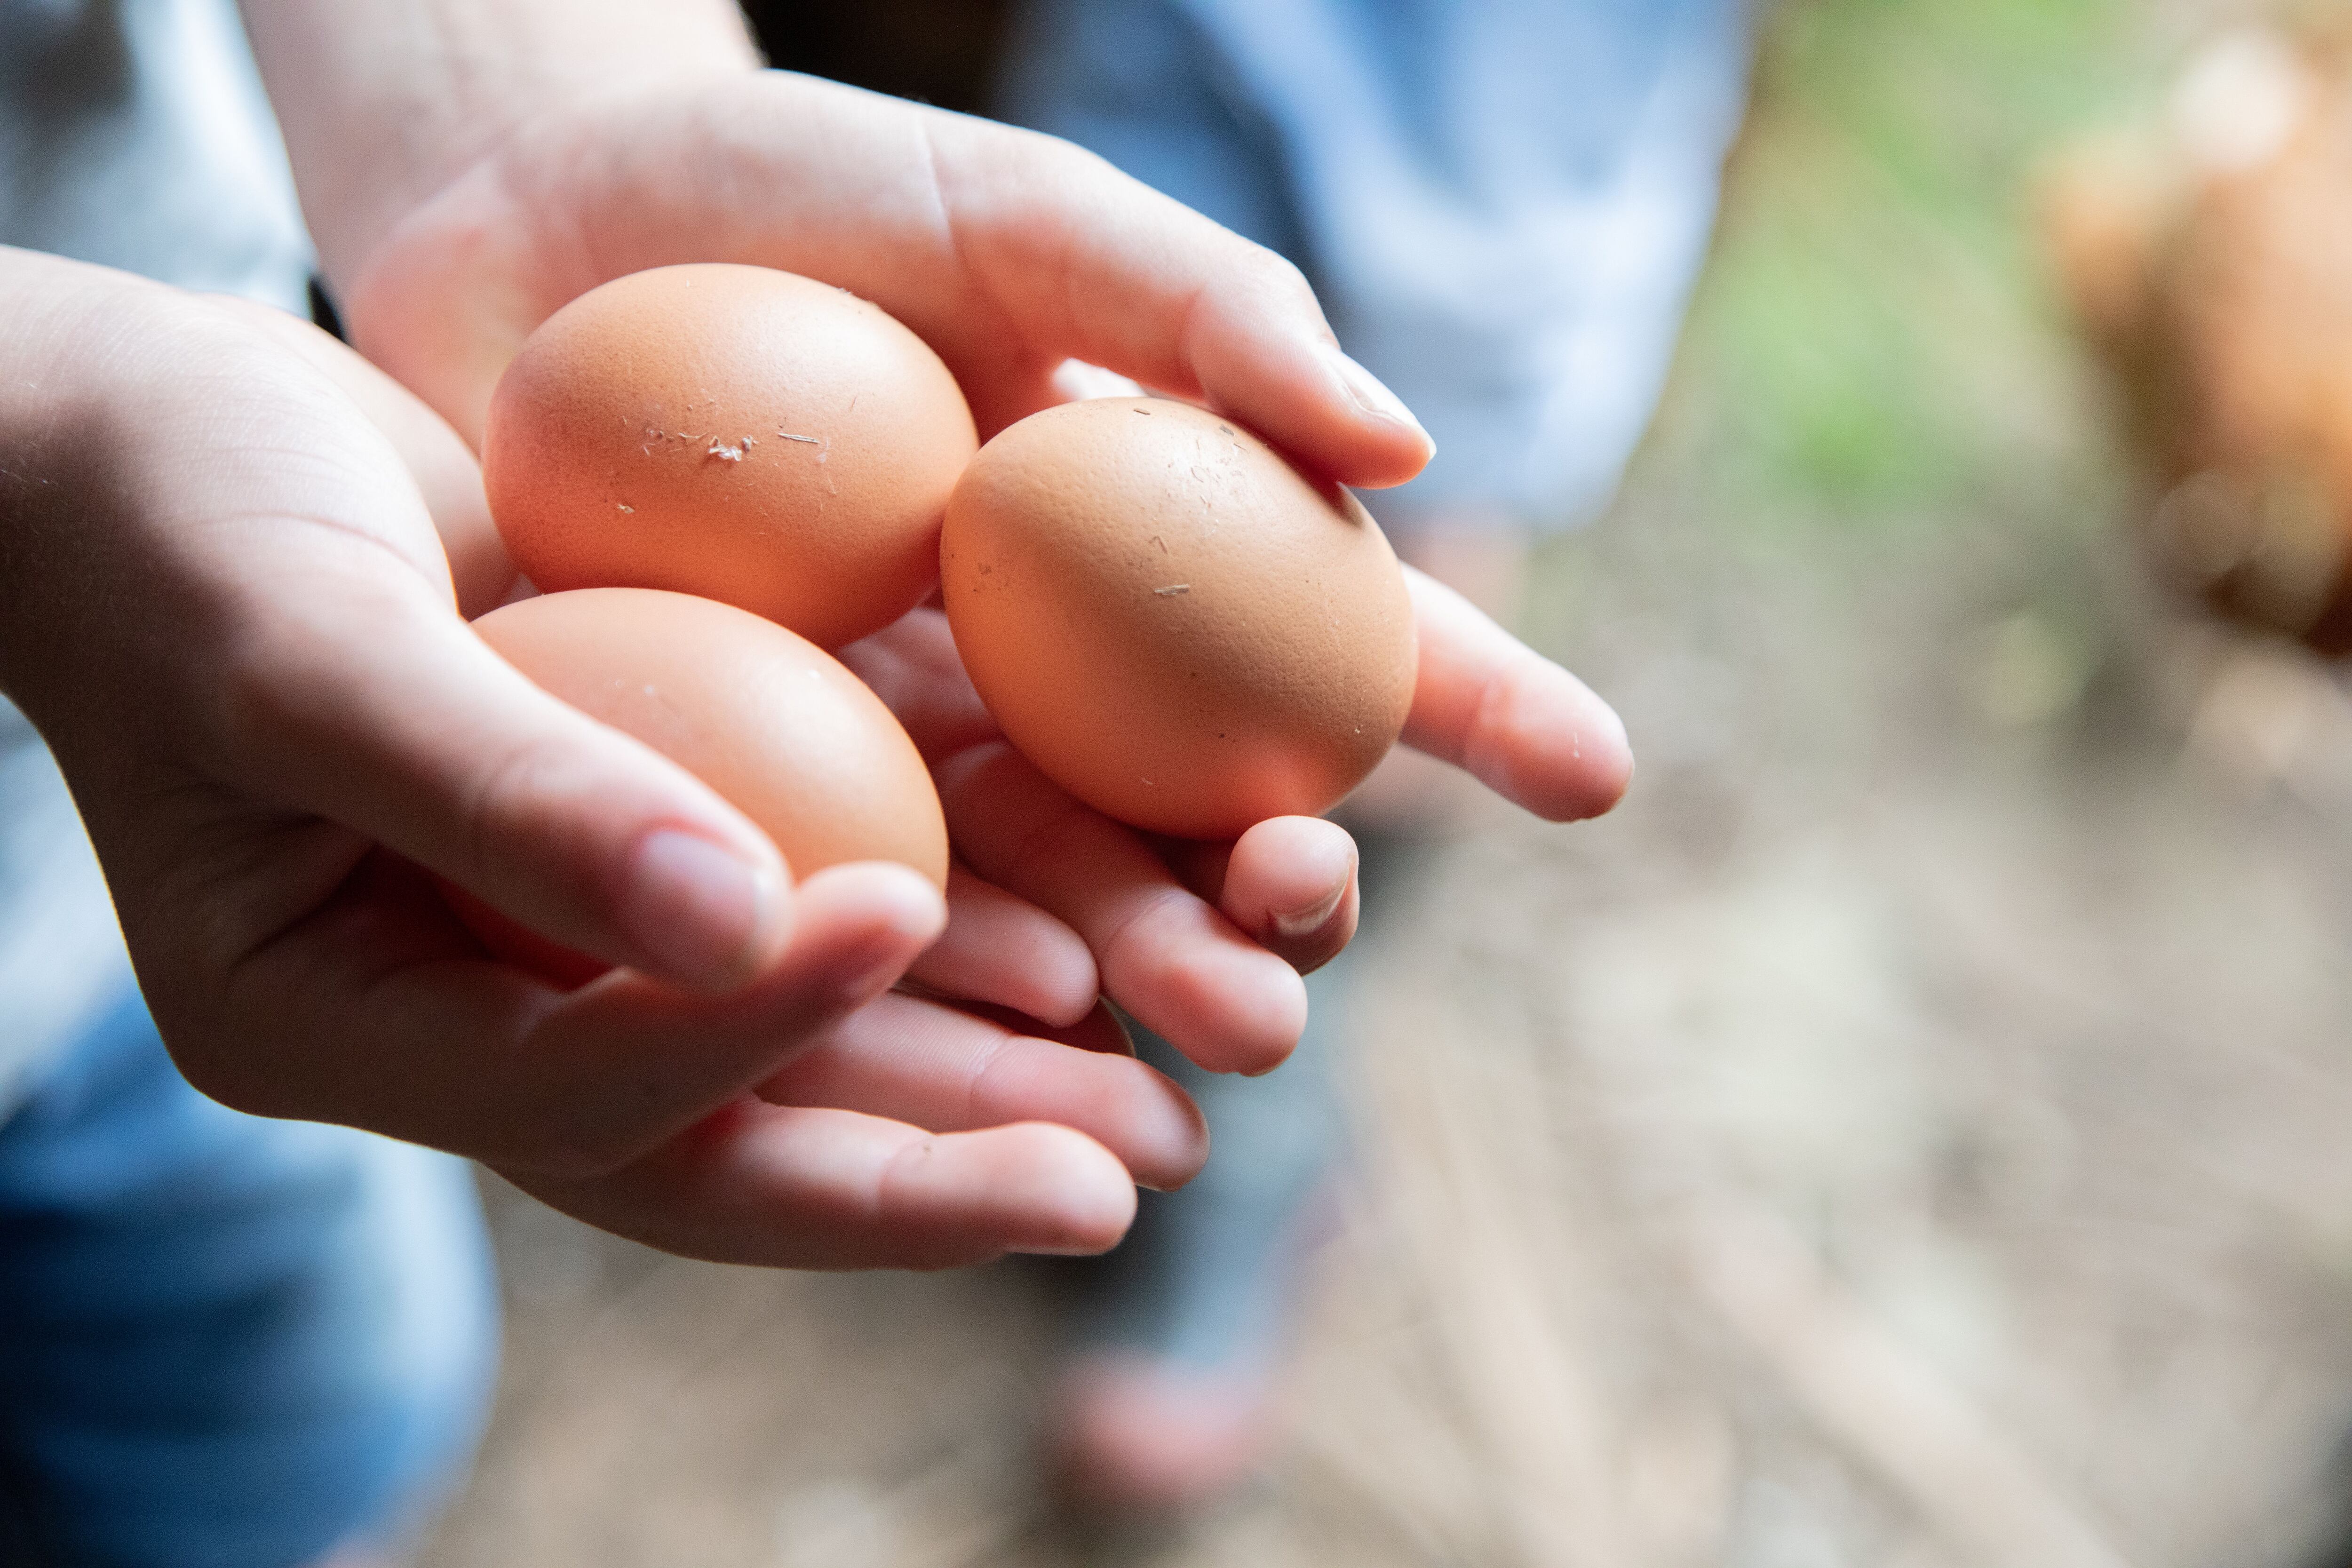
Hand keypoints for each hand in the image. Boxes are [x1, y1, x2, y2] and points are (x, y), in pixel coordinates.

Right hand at [0, 252, 1205, 1268]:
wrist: (159, 447)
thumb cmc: (182, 522)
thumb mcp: (308, 644)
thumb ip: (508, 792)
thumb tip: (736, 923)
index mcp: (343, 1025)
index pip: (576, 1096)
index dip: (747, 1033)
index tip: (902, 918)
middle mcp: (473, 1019)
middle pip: (724, 1141)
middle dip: (928, 1170)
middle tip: (1128, 1175)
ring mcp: (567, 948)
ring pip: (799, 1061)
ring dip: (983, 1083)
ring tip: (1170, 1104)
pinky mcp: (650, 852)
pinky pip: (816, 927)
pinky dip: (954, 941)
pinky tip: (1103, 946)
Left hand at [303, 61, 1631, 1019]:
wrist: (524, 231)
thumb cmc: (791, 198)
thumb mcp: (1012, 216)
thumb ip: (1199, 318)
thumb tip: (1399, 456)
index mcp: (1148, 544)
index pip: (1341, 642)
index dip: (1474, 711)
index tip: (1593, 774)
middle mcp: (1056, 671)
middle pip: (1210, 811)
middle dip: (1283, 892)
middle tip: (1302, 922)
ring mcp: (917, 743)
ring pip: (1067, 893)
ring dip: (1151, 972)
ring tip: (1212, 1027)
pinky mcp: (770, 792)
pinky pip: (886, 896)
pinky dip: (963, 965)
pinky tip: (1023, 1013)